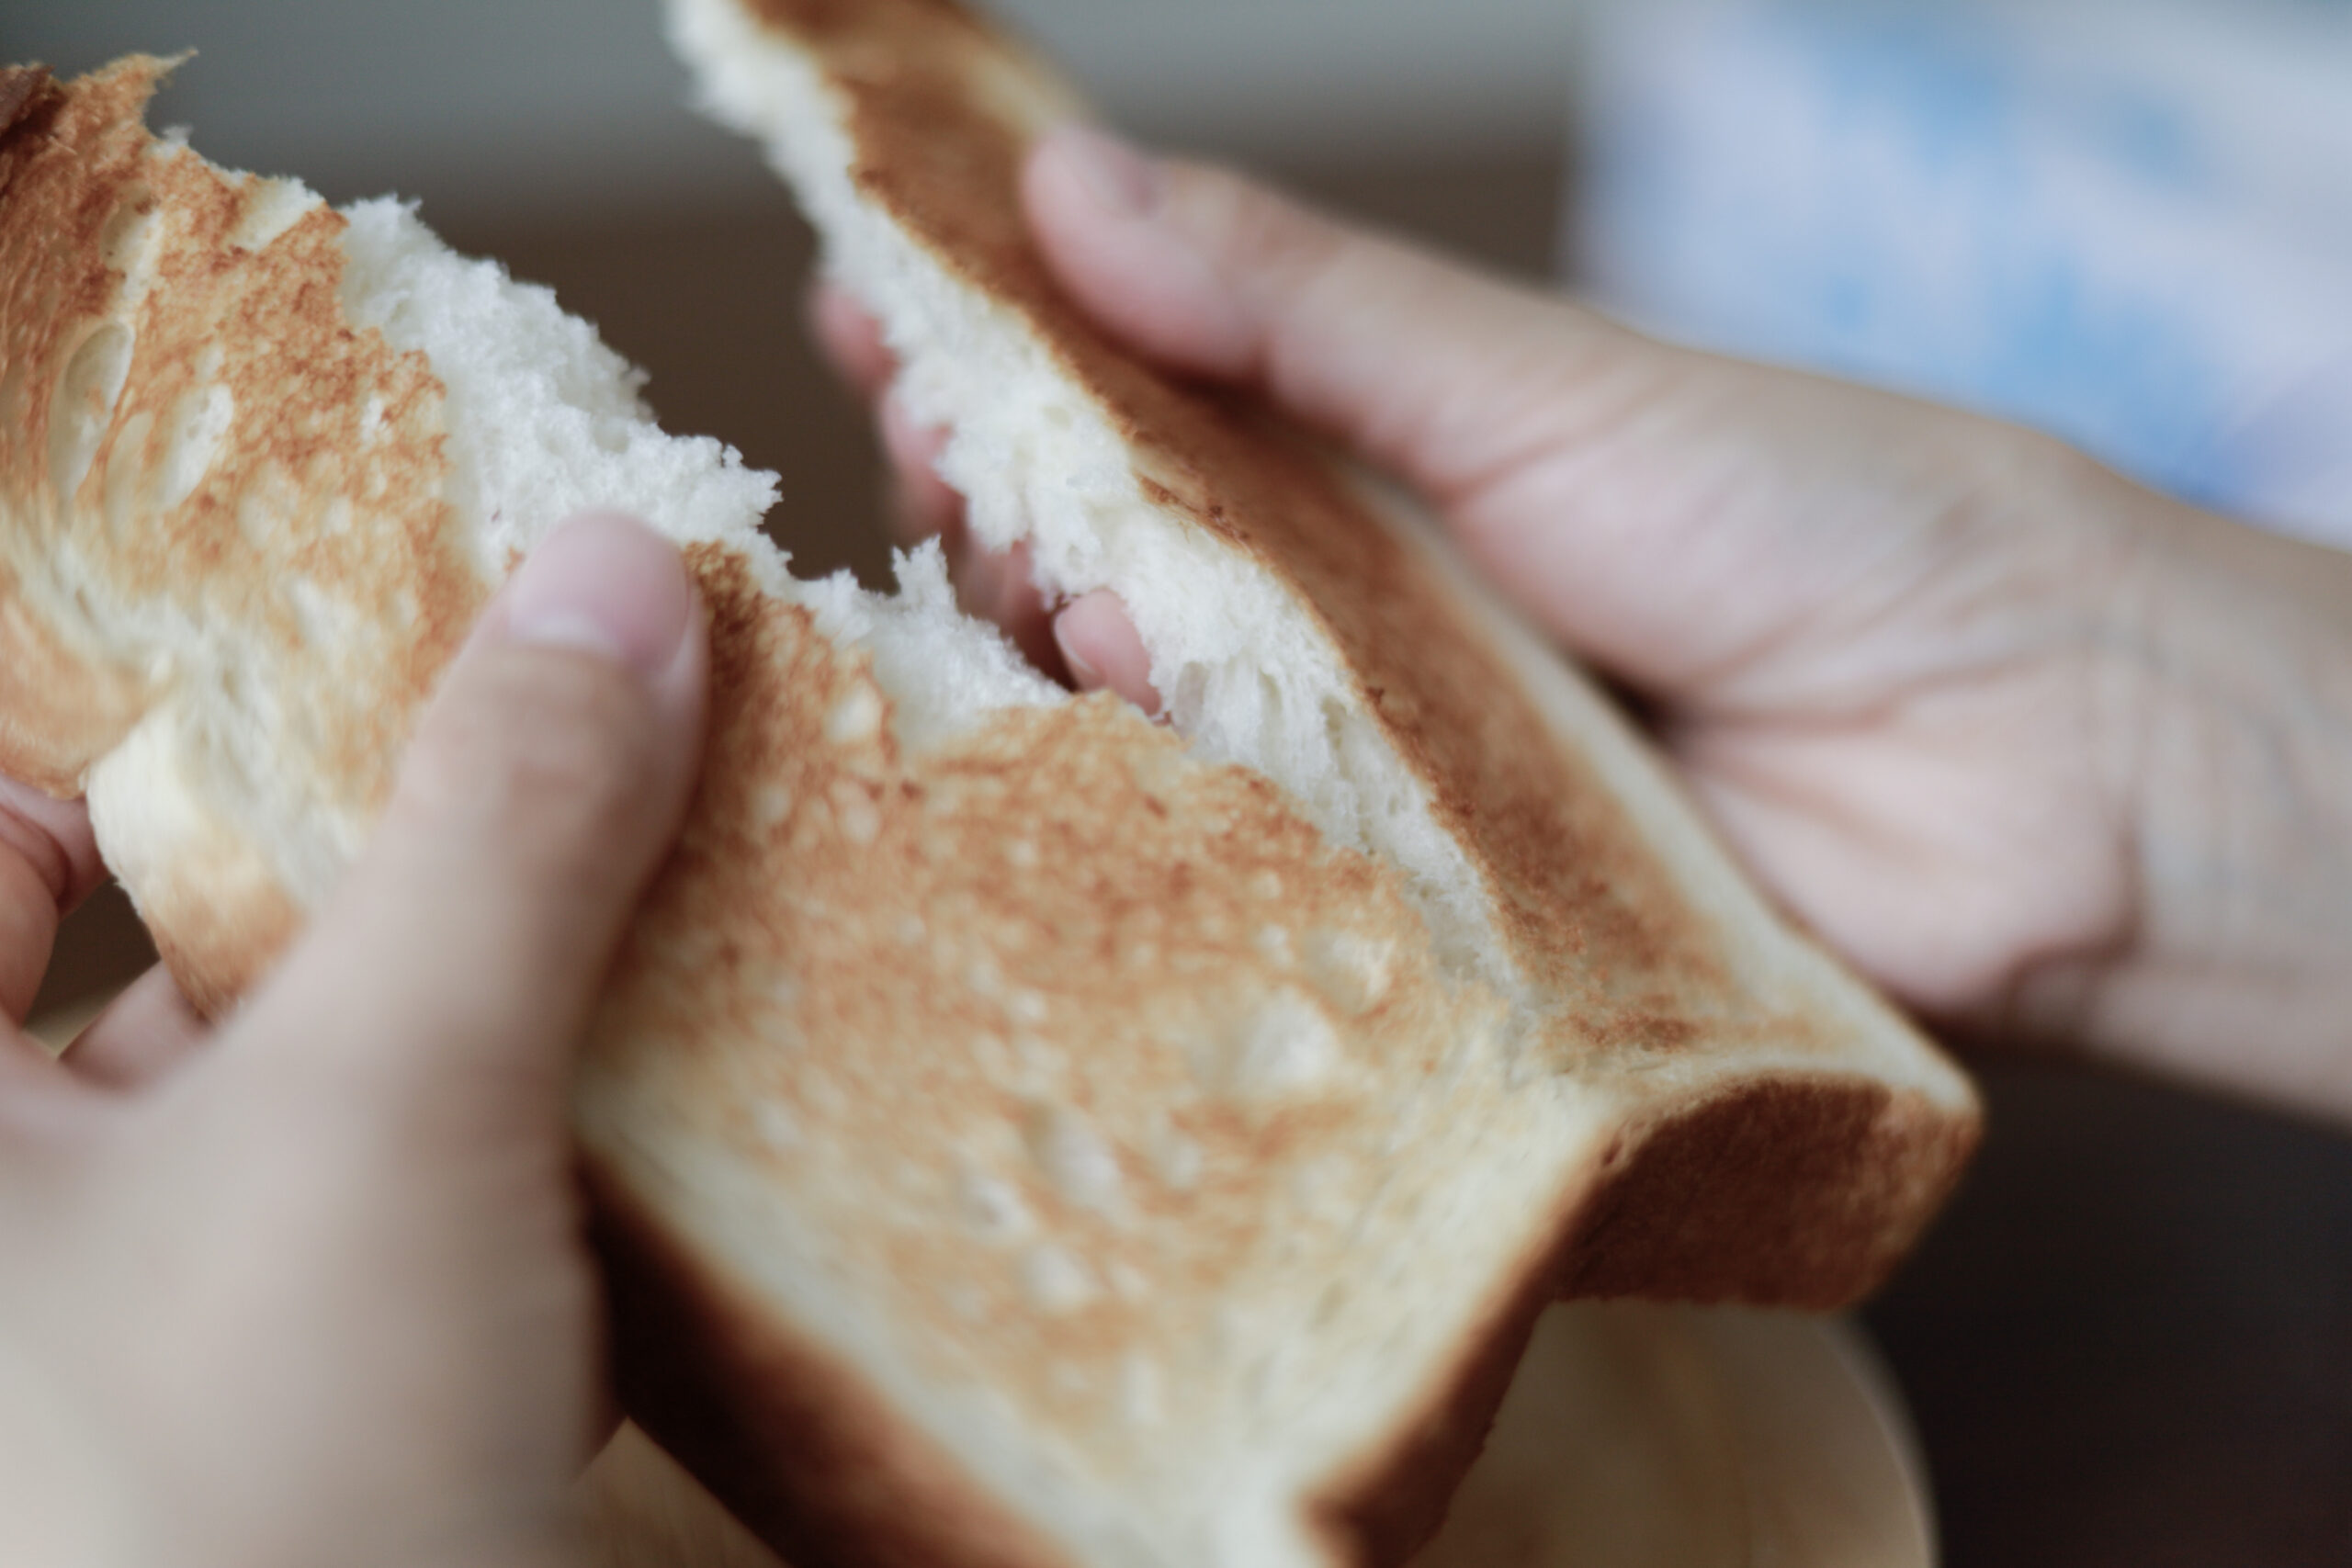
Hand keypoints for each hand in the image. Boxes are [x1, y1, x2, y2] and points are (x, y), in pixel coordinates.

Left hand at [0, 513, 706, 1567]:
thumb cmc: (234, 1516)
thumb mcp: (386, 1123)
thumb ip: (503, 831)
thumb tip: (618, 572)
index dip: (152, 724)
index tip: (363, 673)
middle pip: (125, 959)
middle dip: (337, 877)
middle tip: (520, 788)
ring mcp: (82, 1350)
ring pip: (246, 1114)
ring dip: (421, 1031)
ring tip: (598, 942)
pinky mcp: (214, 1444)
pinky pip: (322, 1251)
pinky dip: (447, 1187)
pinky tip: (584, 1174)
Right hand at [821, 128, 2351, 1118]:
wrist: (2019, 758)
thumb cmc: (1810, 519)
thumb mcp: (1533, 381)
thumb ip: (1300, 307)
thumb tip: (1066, 182)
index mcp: (1379, 454)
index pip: (1132, 394)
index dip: (993, 354)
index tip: (869, 309)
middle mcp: (1354, 608)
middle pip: (1105, 558)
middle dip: (997, 496)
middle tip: (945, 445)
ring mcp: (1370, 756)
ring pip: (1153, 709)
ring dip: (1071, 633)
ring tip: (1054, 572)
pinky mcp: (1404, 900)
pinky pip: (1246, 857)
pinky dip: (1169, 790)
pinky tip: (1118, 727)